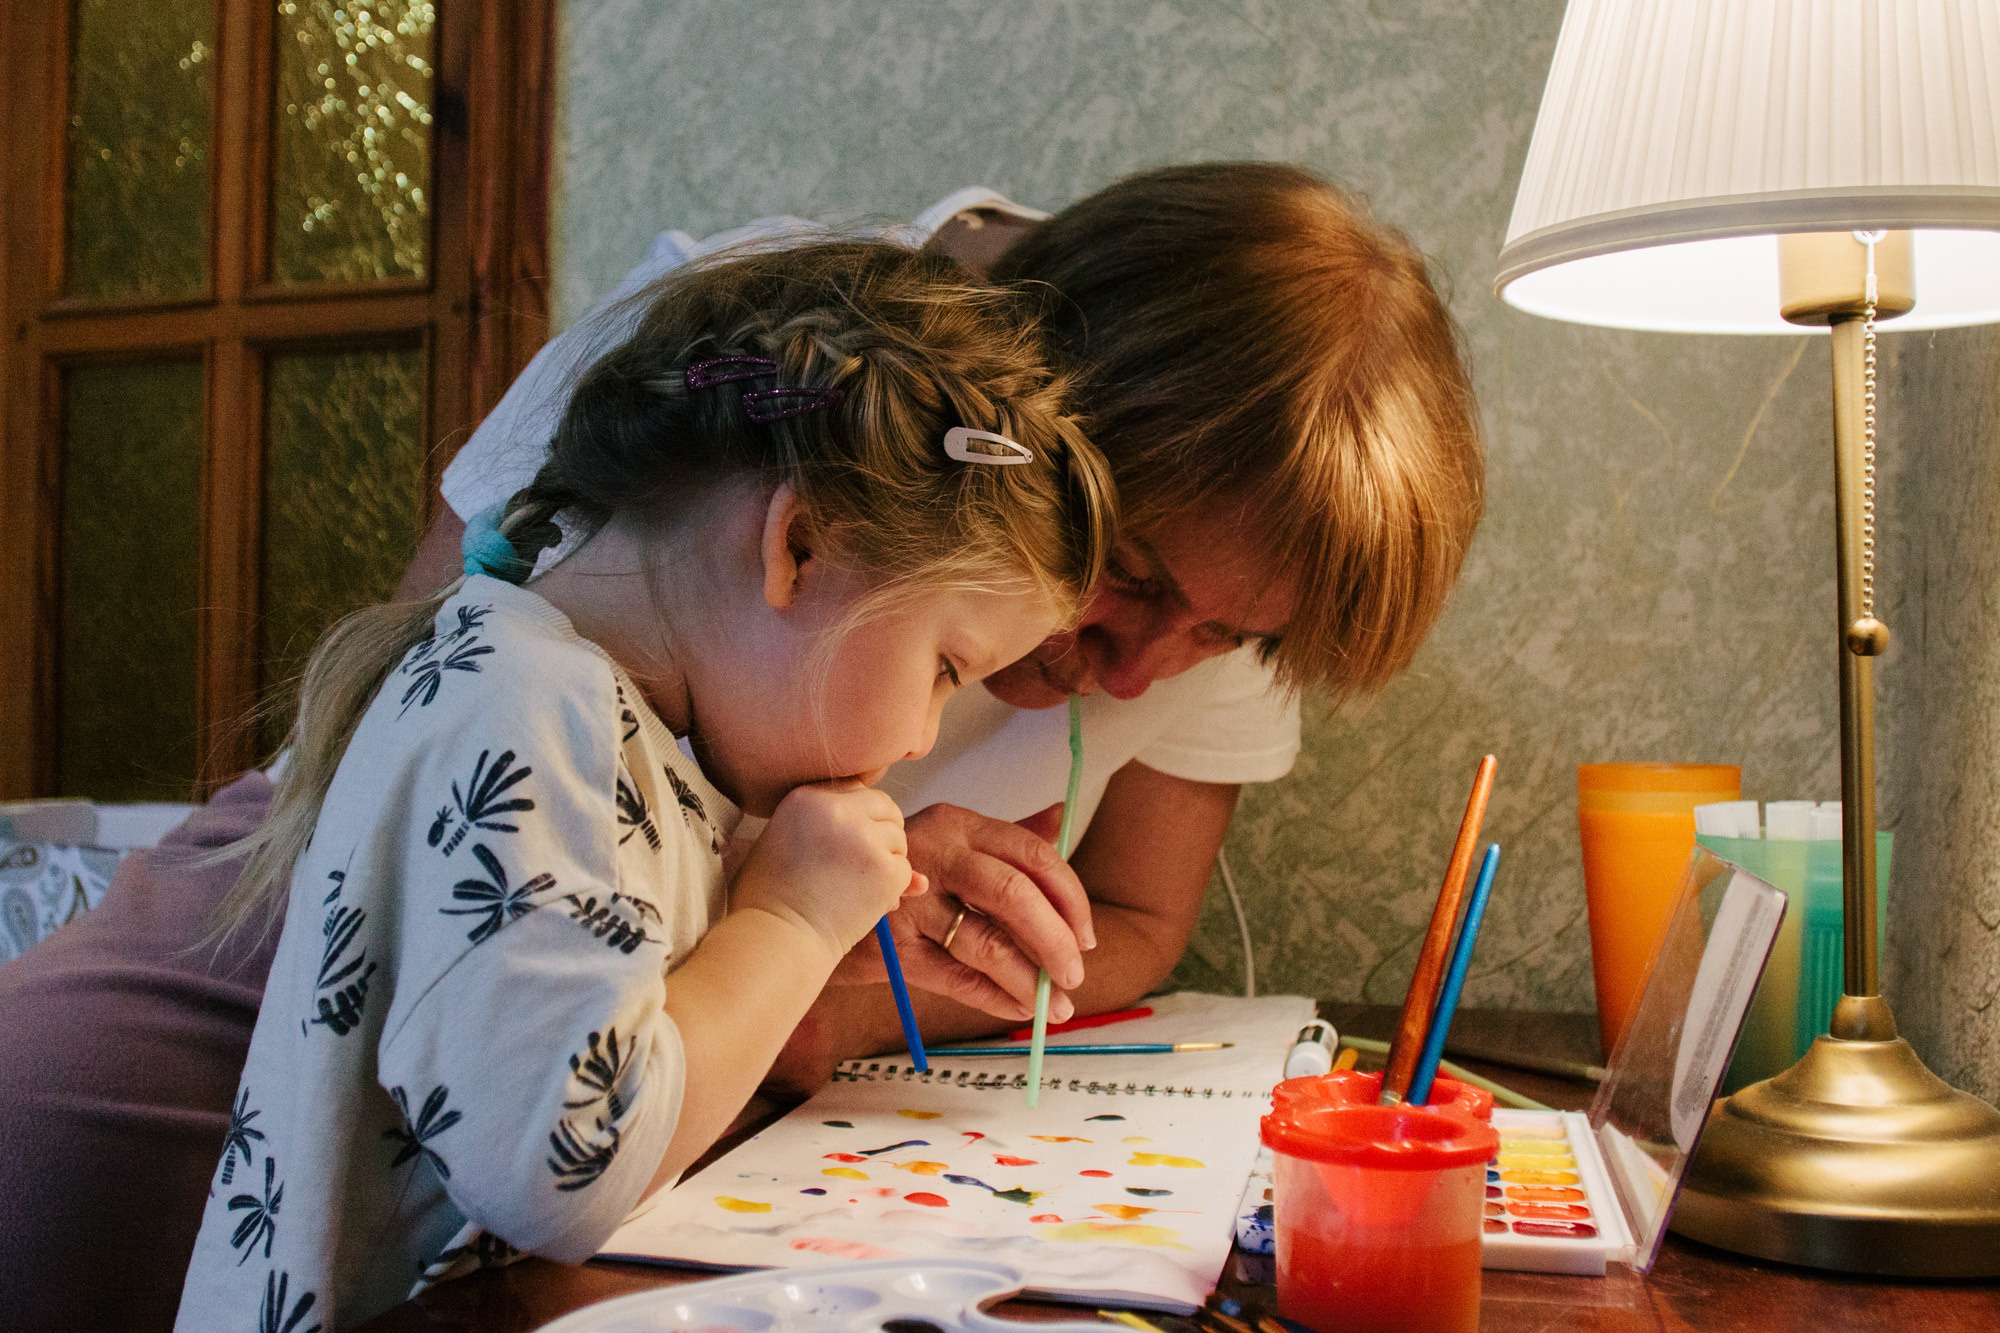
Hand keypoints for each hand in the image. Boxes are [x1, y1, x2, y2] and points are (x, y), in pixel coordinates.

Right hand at [731, 782, 923, 962]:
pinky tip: (865, 904)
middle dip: (883, 833)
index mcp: (806, 797)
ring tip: (857, 888)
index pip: (855, 790)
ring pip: (899, 838)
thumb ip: (835, 834)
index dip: (861, 817)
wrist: (774, 939)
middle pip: (884, 806)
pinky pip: (904, 871)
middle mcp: (836, 808)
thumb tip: (889, 841)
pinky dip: (893, 889)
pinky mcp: (883, 868)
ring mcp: (863, 837)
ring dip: (887, 862)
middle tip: (863, 866)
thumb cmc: (770, 902)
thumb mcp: (786, 845)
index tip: (850, 843)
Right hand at [830, 802, 1092, 1022]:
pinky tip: (1016, 1008)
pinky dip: (994, 997)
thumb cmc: (901, 874)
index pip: (1032, 852)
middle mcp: (934, 852)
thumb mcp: (949, 841)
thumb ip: (1005, 836)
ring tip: (1055, 1004)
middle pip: (1014, 895)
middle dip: (1056, 941)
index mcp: (957, 822)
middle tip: (1075, 975)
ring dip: (1029, 981)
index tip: (1087, 935)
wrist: (819, 904)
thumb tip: (1061, 814)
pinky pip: (957, 978)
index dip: (1070, 897)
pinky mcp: (892, 945)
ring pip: (987, 943)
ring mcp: (909, 900)